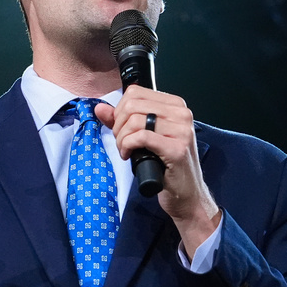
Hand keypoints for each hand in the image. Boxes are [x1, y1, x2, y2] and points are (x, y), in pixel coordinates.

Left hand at [96, 86, 220, 256]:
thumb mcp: (144, 138)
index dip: (119, 110)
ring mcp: (182, 131)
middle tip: (121, 142)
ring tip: (125, 150)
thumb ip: (122, 121)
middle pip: (132, 105)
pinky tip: (128, 156)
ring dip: (122, 138)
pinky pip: (141, 137)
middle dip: (118, 125)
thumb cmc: (166, 166)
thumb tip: (100, 108)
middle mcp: (182, 114)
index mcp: (176, 106)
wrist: (186, 194)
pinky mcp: (177, 149)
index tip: (120, 128)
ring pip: (135, 121)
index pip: (135, 92)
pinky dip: (127, 146)